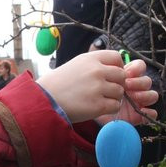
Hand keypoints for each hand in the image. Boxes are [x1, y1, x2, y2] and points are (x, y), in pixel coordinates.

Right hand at [38, 51, 155, 123]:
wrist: (43, 100)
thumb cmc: (58, 84)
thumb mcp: (75, 65)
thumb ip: (94, 64)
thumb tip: (114, 67)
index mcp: (90, 59)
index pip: (117, 57)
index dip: (118, 67)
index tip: (113, 75)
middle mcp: (96, 71)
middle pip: (121, 75)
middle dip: (117, 84)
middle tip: (107, 91)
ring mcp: (97, 88)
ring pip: (120, 92)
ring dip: (114, 97)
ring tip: (101, 100)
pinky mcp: (97, 105)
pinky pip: (115, 106)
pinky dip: (110, 108)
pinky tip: (100, 108)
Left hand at [96, 59, 158, 125]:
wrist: (87, 109)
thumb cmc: (92, 91)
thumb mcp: (97, 77)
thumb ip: (106, 68)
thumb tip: (115, 64)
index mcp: (128, 76)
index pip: (140, 67)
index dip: (137, 68)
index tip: (127, 72)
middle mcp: (136, 88)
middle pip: (147, 81)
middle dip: (139, 82)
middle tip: (127, 85)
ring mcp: (138, 102)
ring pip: (152, 95)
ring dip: (146, 95)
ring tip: (134, 97)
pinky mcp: (139, 115)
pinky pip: (152, 114)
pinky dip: (150, 113)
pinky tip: (142, 111)